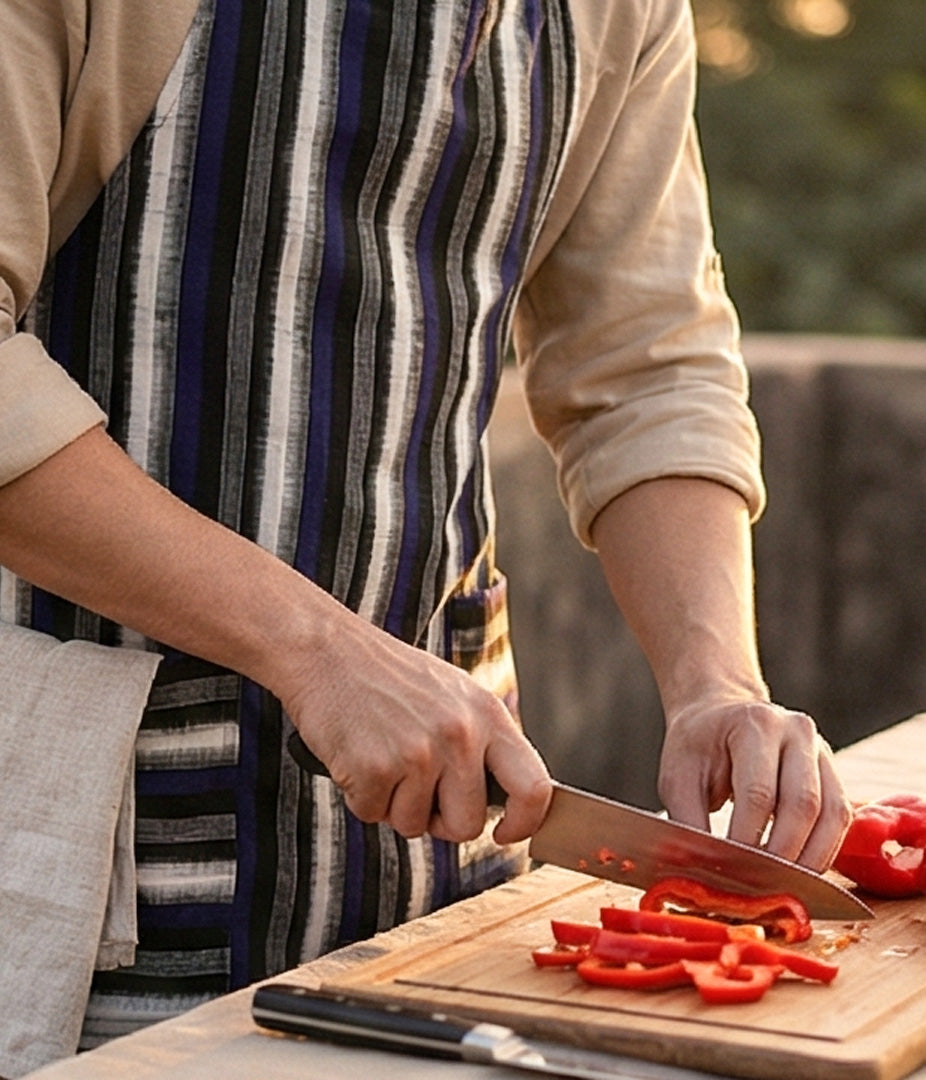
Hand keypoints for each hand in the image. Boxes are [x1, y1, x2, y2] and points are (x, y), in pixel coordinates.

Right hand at [280, 614, 551, 846]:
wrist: (326, 650)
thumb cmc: (388, 676)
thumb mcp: (453, 694)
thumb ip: (481, 742)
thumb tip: (505, 802)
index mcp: (487, 714)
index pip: (533, 787)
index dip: (524, 823)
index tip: (504, 833)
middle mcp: (459, 734)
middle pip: (467, 825)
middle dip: (440, 821)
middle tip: (416, 788)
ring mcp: (417, 752)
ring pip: (415, 825)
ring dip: (394, 804)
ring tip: (382, 754)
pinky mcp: (375, 768)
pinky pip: (373, 814)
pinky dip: (361, 795)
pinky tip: (357, 754)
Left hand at [657, 698, 851, 870]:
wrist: (719, 714)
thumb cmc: (696, 746)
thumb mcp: (678, 778)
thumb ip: (689, 823)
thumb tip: (703, 872)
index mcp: (755, 724)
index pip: (758, 793)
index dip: (747, 840)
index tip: (732, 874)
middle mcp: (796, 731)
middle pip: (803, 804)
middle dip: (783, 856)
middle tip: (761, 890)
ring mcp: (821, 750)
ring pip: (832, 815)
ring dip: (810, 860)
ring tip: (783, 889)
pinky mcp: (832, 772)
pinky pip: (840, 818)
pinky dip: (822, 851)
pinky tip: (800, 873)